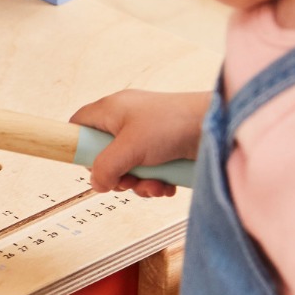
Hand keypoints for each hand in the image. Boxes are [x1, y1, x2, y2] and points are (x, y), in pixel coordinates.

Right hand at [70, 89, 208, 196]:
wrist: (216, 126)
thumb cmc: (173, 122)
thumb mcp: (131, 147)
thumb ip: (106, 167)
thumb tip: (96, 184)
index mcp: (111, 110)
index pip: (80, 124)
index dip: (78, 145)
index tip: (88, 165)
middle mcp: (126, 122)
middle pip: (104, 155)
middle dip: (116, 175)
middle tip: (127, 180)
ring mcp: (146, 136)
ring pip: (128, 168)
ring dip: (139, 183)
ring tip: (154, 184)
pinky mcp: (164, 150)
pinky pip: (149, 172)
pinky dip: (156, 182)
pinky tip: (166, 184)